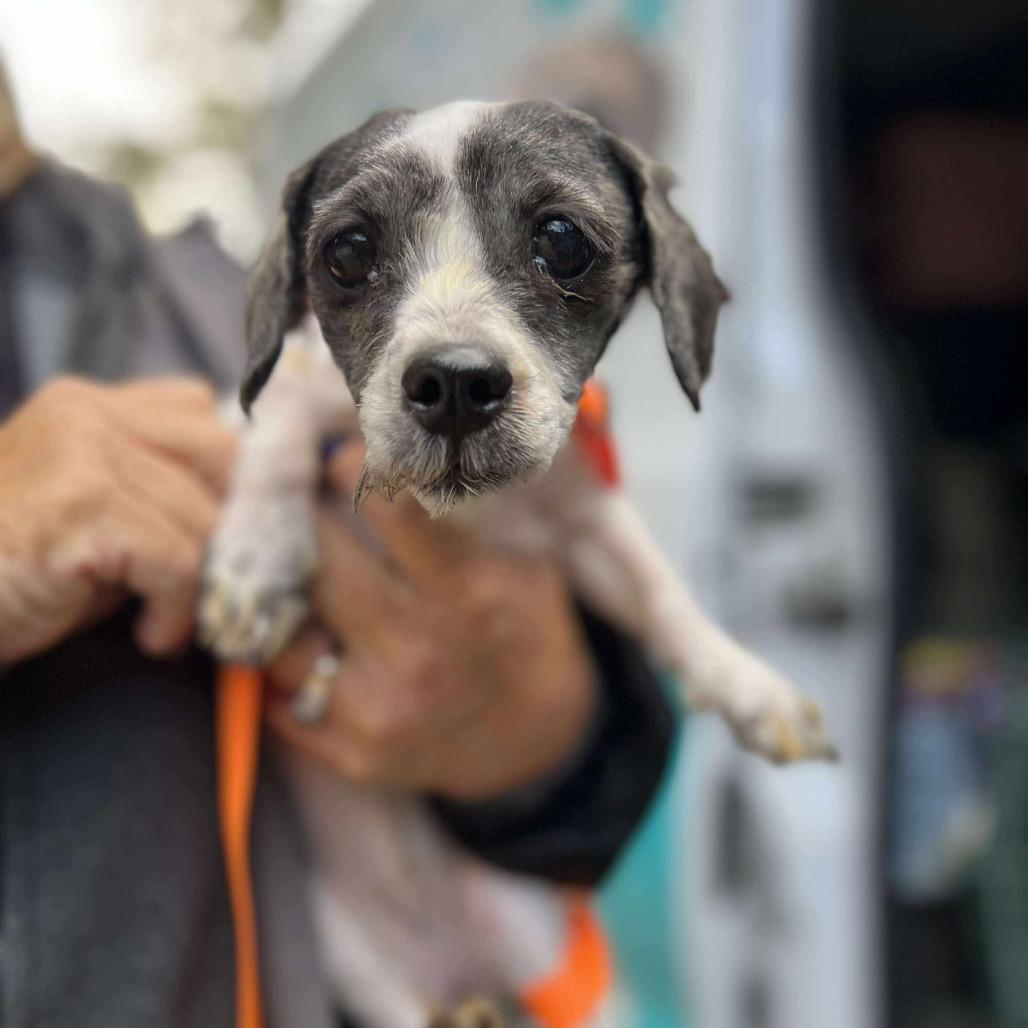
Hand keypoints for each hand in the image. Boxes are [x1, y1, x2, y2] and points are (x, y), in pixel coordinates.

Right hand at [0, 376, 235, 662]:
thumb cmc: (12, 575)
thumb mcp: (92, 517)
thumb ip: (155, 495)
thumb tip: (242, 520)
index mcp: (88, 405)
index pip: (201, 414)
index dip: (224, 481)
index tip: (219, 538)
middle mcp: (87, 413)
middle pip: (221, 455)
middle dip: (226, 526)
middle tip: (209, 581)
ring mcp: (83, 452)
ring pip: (203, 516)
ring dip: (200, 583)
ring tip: (167, 620)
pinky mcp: (82, 504)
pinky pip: (178, 558)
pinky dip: (178, 607)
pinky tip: (151, 634)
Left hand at [266, 446, 597, 800]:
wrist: (537, 741)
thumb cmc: (524, 634)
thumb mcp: (524, 567)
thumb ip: (465, 521)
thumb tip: (394, 451)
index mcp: (468, 594)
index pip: (396, 512)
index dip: (355, 470)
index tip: (334, 454)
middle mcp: (419, 652)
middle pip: (321, 566)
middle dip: (296, 523)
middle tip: (282, 501)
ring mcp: (382, 710)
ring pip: (283, 637)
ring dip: (276, 598)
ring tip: (273, 571)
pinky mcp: (355, 754)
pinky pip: (283, 700)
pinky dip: (279, 666)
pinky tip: (289, 640)